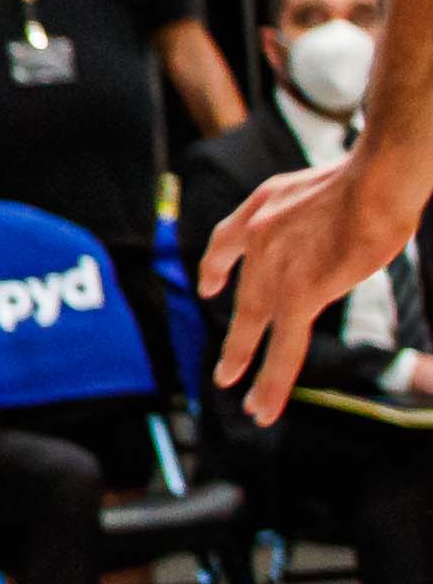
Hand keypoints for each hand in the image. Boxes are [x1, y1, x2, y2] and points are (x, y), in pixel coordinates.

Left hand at [206, 152, 430, 419]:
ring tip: (248, 405)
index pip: (225, 240)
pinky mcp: (300, 293)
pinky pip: (284, 347)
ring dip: (248, 367)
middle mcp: (257, 237)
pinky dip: (273, 380)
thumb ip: (310, 212)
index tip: (209, 286)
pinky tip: (264, 404)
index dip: (215, 267)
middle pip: (243, 297)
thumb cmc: (366, 179)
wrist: (373, 181)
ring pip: (257, 327)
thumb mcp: (320, 185)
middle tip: (224, 371)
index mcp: (261, 207)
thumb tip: (332, 226)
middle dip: (237, 338)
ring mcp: (274, 267)